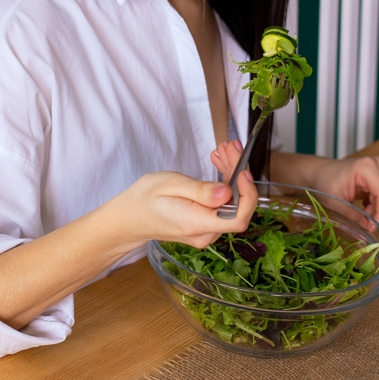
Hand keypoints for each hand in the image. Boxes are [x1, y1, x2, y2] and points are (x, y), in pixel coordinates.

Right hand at [116, 154, 257, 249]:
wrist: (130, 217)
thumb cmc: (145, 199)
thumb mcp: (170, 185)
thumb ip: (201, 191)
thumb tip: (227, 193)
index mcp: (196, 223)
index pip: (238, 218)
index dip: (248, 195)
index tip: (242, 170)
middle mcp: (205, 232)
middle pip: (237, 206)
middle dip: (238, 173)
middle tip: (230, 147)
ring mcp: (207, 231)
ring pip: (232, 203)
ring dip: (232, 174)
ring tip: (223, 150)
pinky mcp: (206, 225)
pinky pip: (223, 204)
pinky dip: (225, 183)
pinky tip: (219, 164)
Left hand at [310, 156, 378, 226]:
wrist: (321, 172)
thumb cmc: (325, 183)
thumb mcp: (335, 202)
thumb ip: (353, 215)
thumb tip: (369, 228)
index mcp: (366, 167)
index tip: (373, 228)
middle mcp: (378, 164)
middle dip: (378, 212)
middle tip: (364, 222)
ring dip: (378, 208)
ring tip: (362, 211)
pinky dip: (378, 204)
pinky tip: (365, 205)